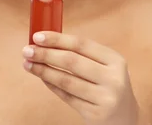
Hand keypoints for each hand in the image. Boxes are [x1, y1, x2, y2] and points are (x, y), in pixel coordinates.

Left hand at [22, 32, 138, 124]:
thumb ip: (81, 54)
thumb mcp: (104, 66)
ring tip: (28, 64)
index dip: (57, 39)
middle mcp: (113, 78)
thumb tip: (46, 41)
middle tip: (27, 50)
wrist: (124, 118)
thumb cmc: (107, 85)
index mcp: (115, 60)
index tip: (37, 36)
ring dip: (43, 71)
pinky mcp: (96, 114)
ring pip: (66, 80)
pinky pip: (67, 96)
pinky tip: (41, 77)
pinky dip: (51, 85)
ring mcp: (105, 98)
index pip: (81, 44)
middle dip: (45, 54)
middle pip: (72, 61)